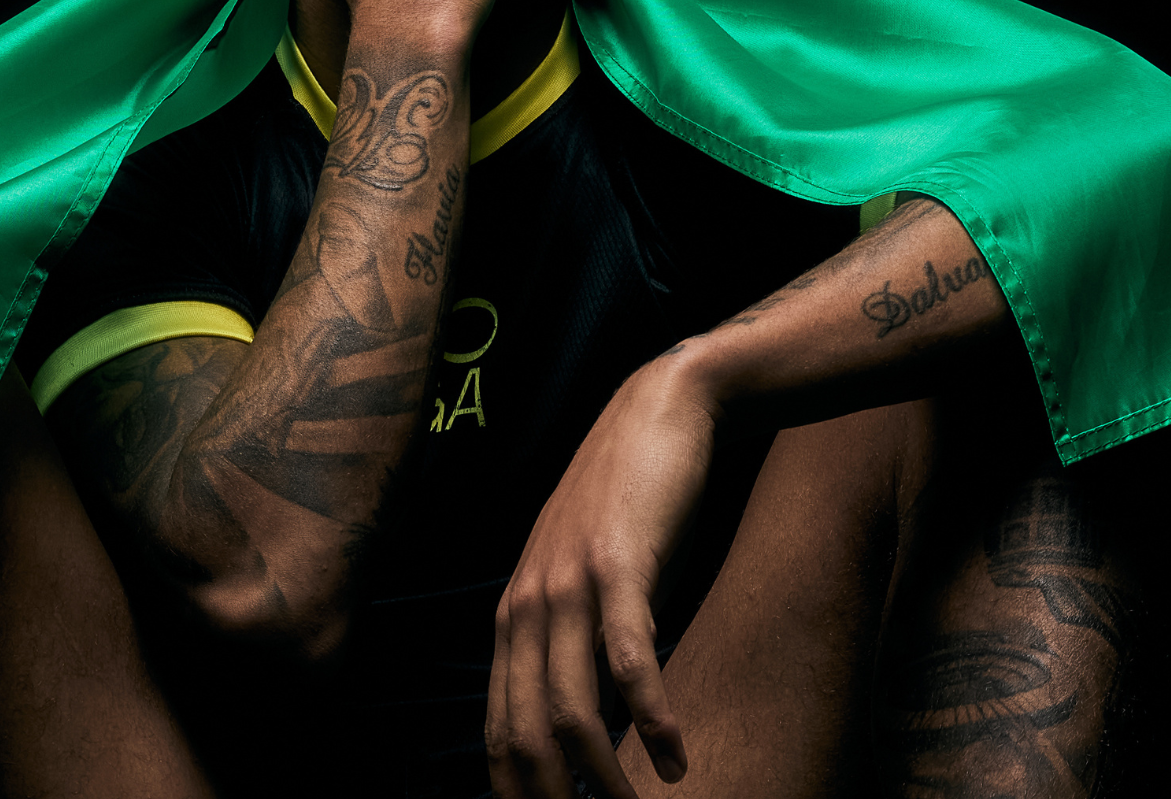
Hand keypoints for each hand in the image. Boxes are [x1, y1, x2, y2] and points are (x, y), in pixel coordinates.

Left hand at [487, 355, 715, 796]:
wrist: (660, 410)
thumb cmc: (629, 506)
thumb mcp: (584, 579)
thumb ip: (574, 644)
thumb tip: (582, 724)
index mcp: (513, 617)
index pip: (497, 730)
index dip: (516, 792)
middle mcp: (528, 606)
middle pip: (524, 734)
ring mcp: (571, 584)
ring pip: (572, 709)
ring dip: (606, 777)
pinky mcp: (621, 565)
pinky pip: (629, 658)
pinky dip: (650, 716)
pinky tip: (673, 756)